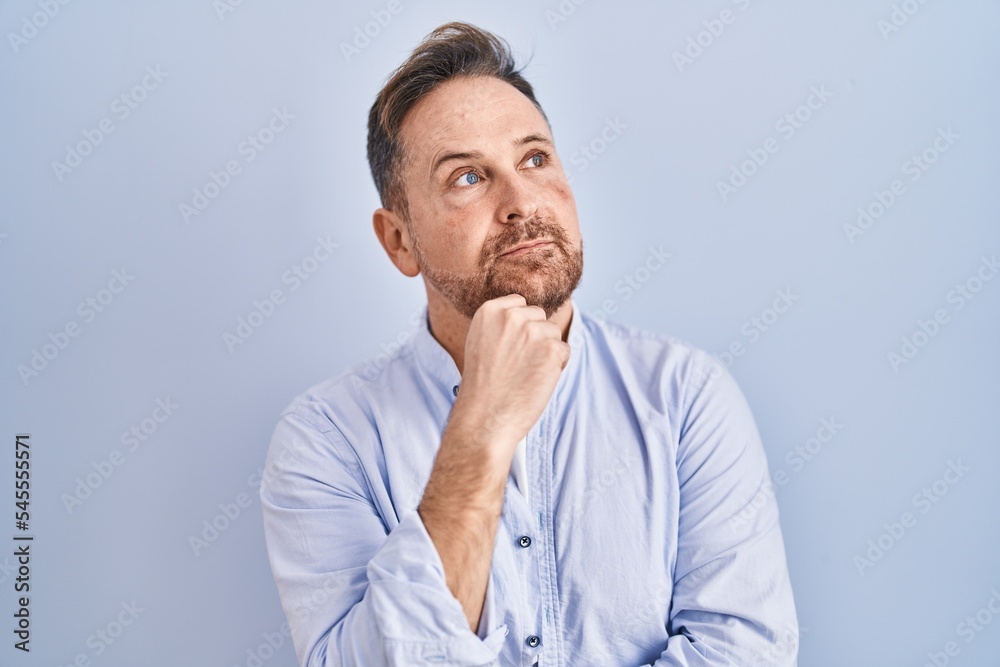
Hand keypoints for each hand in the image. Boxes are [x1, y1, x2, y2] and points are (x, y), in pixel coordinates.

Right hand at [450, 294, 570, 452]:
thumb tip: (529, 314)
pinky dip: (556, 367)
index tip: (509, 348)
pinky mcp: (552, 349)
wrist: (485, 418)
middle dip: (535, 336)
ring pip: (554, 333)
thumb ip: (501, 323)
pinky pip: (564, 351)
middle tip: (518, 363)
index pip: (520, 303)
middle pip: (539, 316)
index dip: (520, 326)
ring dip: (547, 351)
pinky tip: (536, 381)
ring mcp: (533, 331)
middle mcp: (512, 316)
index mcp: (490, 310)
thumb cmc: (483, 386)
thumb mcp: (481, 341)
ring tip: (525, 373)